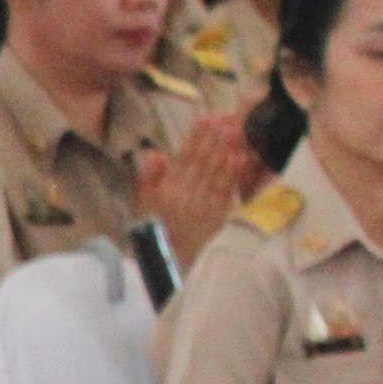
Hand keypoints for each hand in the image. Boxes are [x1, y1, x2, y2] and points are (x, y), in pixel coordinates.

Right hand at [134, 118, 252, 269]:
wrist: (168, 267)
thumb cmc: (154, 234)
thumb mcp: (142, 208)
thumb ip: (147, 180)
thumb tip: (153, 152)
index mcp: (166, 190)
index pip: (182, 158)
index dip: (195, 137)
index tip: (206, 117)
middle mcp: (184, 195)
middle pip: (202, 161)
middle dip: (215, 137)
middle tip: (227, 116)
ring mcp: (202, 205)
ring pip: (216, 172)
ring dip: (226, 149)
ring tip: (235, 129)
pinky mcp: (217, 216)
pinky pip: (226, 191)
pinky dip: (233, 173)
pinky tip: (240, 157)